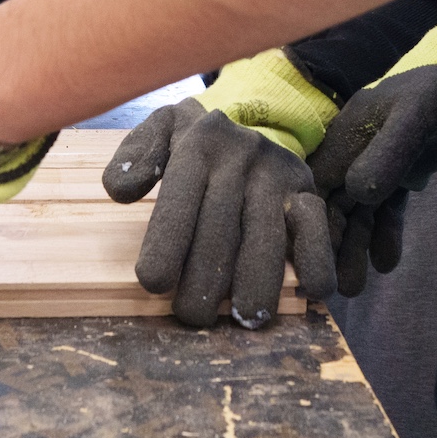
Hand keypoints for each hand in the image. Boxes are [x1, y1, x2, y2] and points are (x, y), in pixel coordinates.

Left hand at [105, 99, 335, 328]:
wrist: (254, 119)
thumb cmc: (195, 141)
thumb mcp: (160, 130)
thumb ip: (136, 156)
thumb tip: (119, 191)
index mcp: (200, 143)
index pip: (180, 196)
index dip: (167, 241)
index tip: (153, 283)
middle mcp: (243, 155)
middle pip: (221, 225)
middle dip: (205, 278)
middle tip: (192, 317)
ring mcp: (279, 174)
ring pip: (267, 235)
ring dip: (256, 281)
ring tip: (244, 318)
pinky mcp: (309, 192)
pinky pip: (317, 229)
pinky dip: (316, 261)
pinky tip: (308, 292)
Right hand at [306, 0, 436, 295]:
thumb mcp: (418, 114)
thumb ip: (389, 151)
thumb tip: (357, 193)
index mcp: (348, 129)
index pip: (318, 182)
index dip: (312, 218)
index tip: (313, 257)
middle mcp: (356, 147)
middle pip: (335, 202)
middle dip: (334, 243)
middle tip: (336, 288)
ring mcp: (380, 161)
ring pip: (360, 210)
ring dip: (357, 246)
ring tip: (355, 287)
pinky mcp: (404, 172)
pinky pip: (387, 208)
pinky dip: (385, 234)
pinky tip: (386, 262)